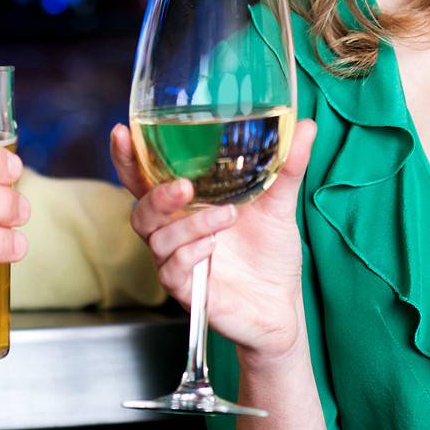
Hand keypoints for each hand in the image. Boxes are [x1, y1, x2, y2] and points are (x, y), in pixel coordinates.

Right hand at [109, 118, 316, 360]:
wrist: (284, 305)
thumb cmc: (271, 251)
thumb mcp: (280, 204)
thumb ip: (287, 166)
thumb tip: (307, 124)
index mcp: (186, 205)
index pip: (144, 178)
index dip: (127, 157)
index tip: (122, 131)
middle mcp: (175, 231)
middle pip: (140, 208)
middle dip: (155, 195)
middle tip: (184, 186)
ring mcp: (178, 261)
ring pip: (157, 238)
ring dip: (188, 225)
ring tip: (226, 217)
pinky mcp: (187, 290)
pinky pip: (171, 270)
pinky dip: (189, 254)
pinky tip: (212, 246)